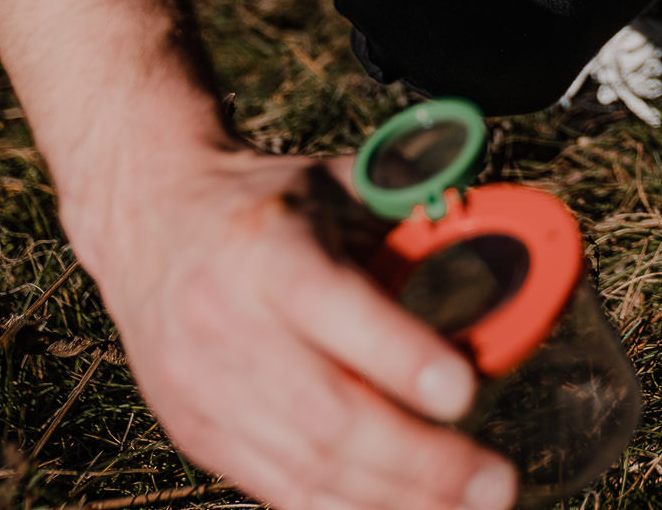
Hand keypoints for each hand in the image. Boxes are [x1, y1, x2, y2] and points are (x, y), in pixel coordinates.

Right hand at [66, 145, 516, 509]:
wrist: (148, 221)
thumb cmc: (270, 200)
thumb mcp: (337, 184)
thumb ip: (414, 216)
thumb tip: (512, 244)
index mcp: (268, 248)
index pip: (331, 307)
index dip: (399, 357)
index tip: (465, 391)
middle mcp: (227, 322)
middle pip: (326, 415)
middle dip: (420, 460)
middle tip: (496, 481)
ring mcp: (207, 389)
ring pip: (307, 467)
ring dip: (398, 499)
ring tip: (472, 505)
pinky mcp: (199, 434)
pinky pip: (281, 491)